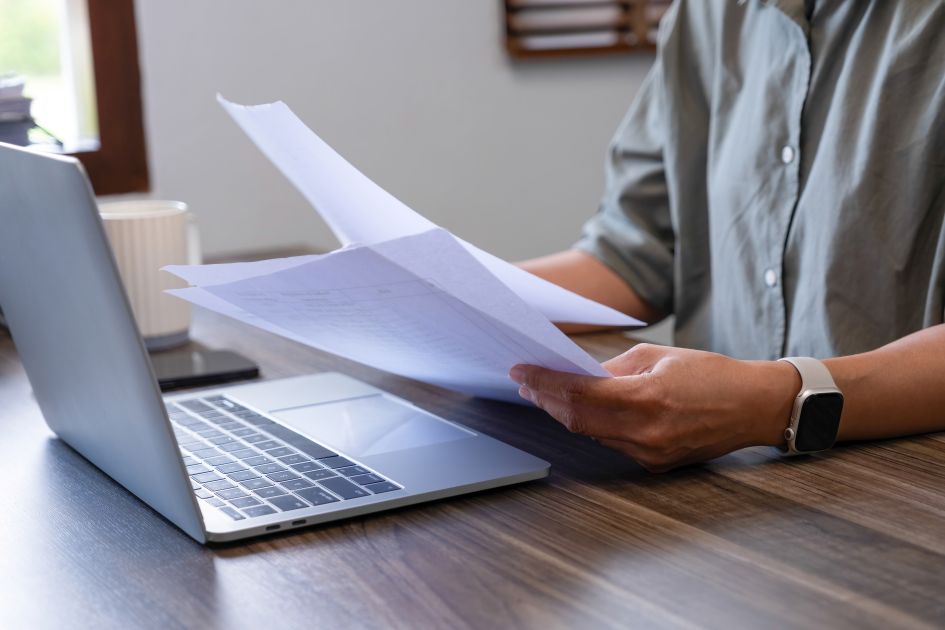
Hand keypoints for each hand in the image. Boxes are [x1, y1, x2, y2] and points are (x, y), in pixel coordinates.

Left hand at [509, 344, 799, 471]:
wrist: (754, 407)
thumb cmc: (712, 374)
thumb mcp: (660, 356)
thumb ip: (615, 368)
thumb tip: (578, 374)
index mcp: (648, 399)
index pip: (579, 394)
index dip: (545, 383)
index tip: (521, 372)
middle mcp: (646, 432)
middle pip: (577, 419)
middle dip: (547, 399)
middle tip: (526, 382)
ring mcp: (650, 453)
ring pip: (592, 433)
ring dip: (565, 413)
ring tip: (545, 393)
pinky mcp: (655, 463)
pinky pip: (612, 442)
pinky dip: (591, 425)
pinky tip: (580, 410)